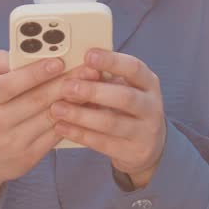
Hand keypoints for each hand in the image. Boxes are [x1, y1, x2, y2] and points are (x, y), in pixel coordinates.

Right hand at [0, 51, 80, 208]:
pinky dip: (72, 119)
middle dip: (64, 82)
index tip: (58, 61)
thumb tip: (22, 53)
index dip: (35, 72)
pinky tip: (84, 107)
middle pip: (36, 100)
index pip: (10, 84)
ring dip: (74, 100)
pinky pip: (55, 134)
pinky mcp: (28, 157)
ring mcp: (12, 142)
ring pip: (50, 117)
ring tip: (91, 85)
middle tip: (87, 69)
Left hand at [51, 48, 166, 188]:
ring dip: (81, 115)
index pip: (134, 68)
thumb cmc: (129, 108)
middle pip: (125, 97)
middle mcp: (151, 106)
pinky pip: (103, 143)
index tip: (88, 55)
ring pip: (111, 123)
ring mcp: (145, 132)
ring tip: (57, 108)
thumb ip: (106, 79)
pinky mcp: (132, 152)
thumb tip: (77, 68)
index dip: (111, 61)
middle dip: (93, 91)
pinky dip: (80, 134)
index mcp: (149, 83)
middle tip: (66, 87)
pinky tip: (61, 127)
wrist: (149, 146)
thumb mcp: (125, 88)